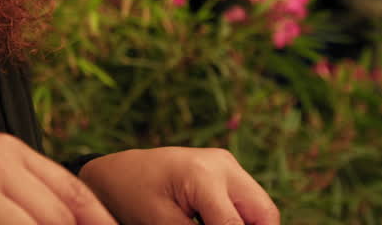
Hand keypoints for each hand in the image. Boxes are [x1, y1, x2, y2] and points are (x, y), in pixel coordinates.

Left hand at [77, 147, 277, 224]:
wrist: (117, 172)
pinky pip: (247, 200)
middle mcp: (222, 163)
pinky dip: (239, 218)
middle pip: (265, 213)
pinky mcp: (225, 169)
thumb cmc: (131, 196)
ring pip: (261, 208)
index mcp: (202, 175)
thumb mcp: (161, 224)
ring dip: (247, 224)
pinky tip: (214, 223)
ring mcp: (226, 163)